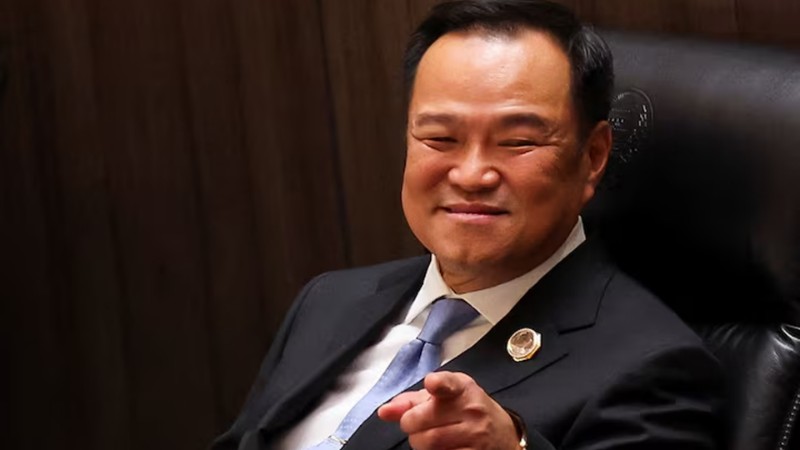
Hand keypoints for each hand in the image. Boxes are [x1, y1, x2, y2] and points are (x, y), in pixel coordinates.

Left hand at [377, 371, 520, 449]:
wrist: (503, 434)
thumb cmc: (466, 409)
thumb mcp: (444, 396)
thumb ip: (411, 401)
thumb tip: (384, 412)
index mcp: (462, 388)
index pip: (449, 384)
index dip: (438, 384)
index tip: (432, 383)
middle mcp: (470, 410)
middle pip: (422, 420)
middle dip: (410, 424)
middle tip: (416, 424)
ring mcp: (474, 435)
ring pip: (428, 442)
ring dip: (419, 442)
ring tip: (427, 436)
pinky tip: (439, 447)